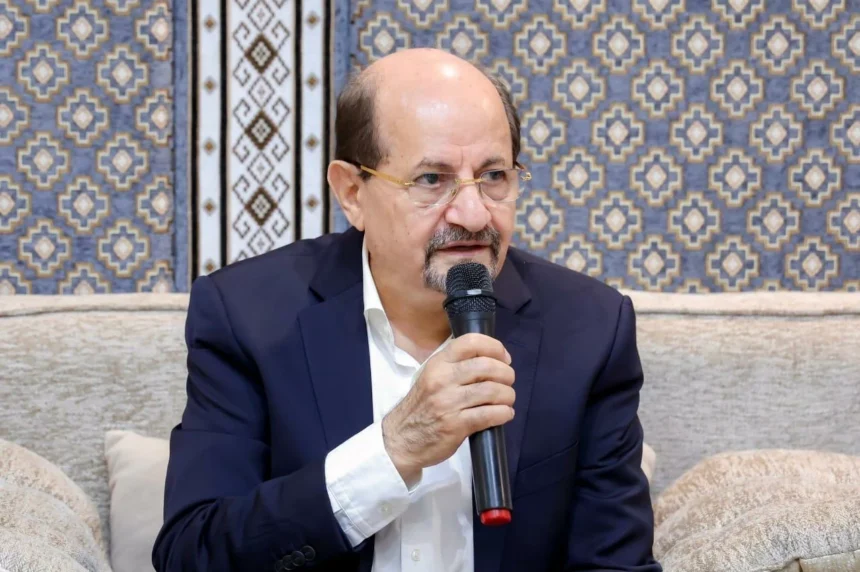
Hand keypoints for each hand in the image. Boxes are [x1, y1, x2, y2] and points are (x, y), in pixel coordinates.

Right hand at [382, 333, 515, 484]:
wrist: (401, 439)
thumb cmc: (422, 406)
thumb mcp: (431, 377)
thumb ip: (456, 366)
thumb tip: (492, 360)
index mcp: (438, 363)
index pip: (471, 342)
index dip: (495, 347)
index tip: (504, 359)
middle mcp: (443, 379)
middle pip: (487, 366)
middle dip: (507, 374)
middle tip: (508, 382)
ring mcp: (448, 402)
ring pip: (493, 390)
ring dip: (508, 395)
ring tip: (506, 400)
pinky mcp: (456, 425)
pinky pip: (490, 415)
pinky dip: (504, 413)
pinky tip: (504, 414)